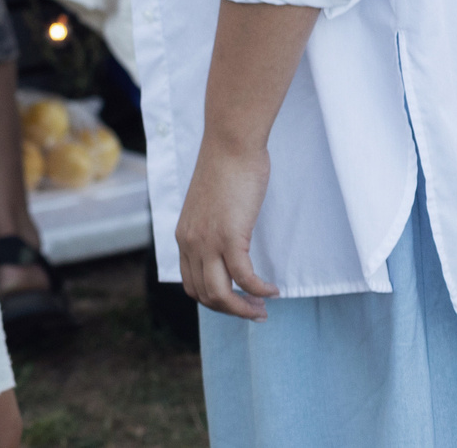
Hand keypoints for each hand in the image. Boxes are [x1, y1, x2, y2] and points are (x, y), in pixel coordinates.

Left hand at [175, 140, 277, 320]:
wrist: (230, 144)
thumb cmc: (226, 169)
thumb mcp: (209, 206)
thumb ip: (211, 227)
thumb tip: (227, 244)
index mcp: (182, 236)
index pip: (191, 285)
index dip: (215, 301)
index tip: (238, 302)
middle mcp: (189, 243)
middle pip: (205, 295)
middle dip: (232, 310)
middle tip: (256, 311)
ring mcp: (207, 241)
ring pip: (220, 294)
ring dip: (244, 309)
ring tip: (264, 307)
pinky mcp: (229, 236)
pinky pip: (244, 278)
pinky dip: (259, 291)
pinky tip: (273, 290)